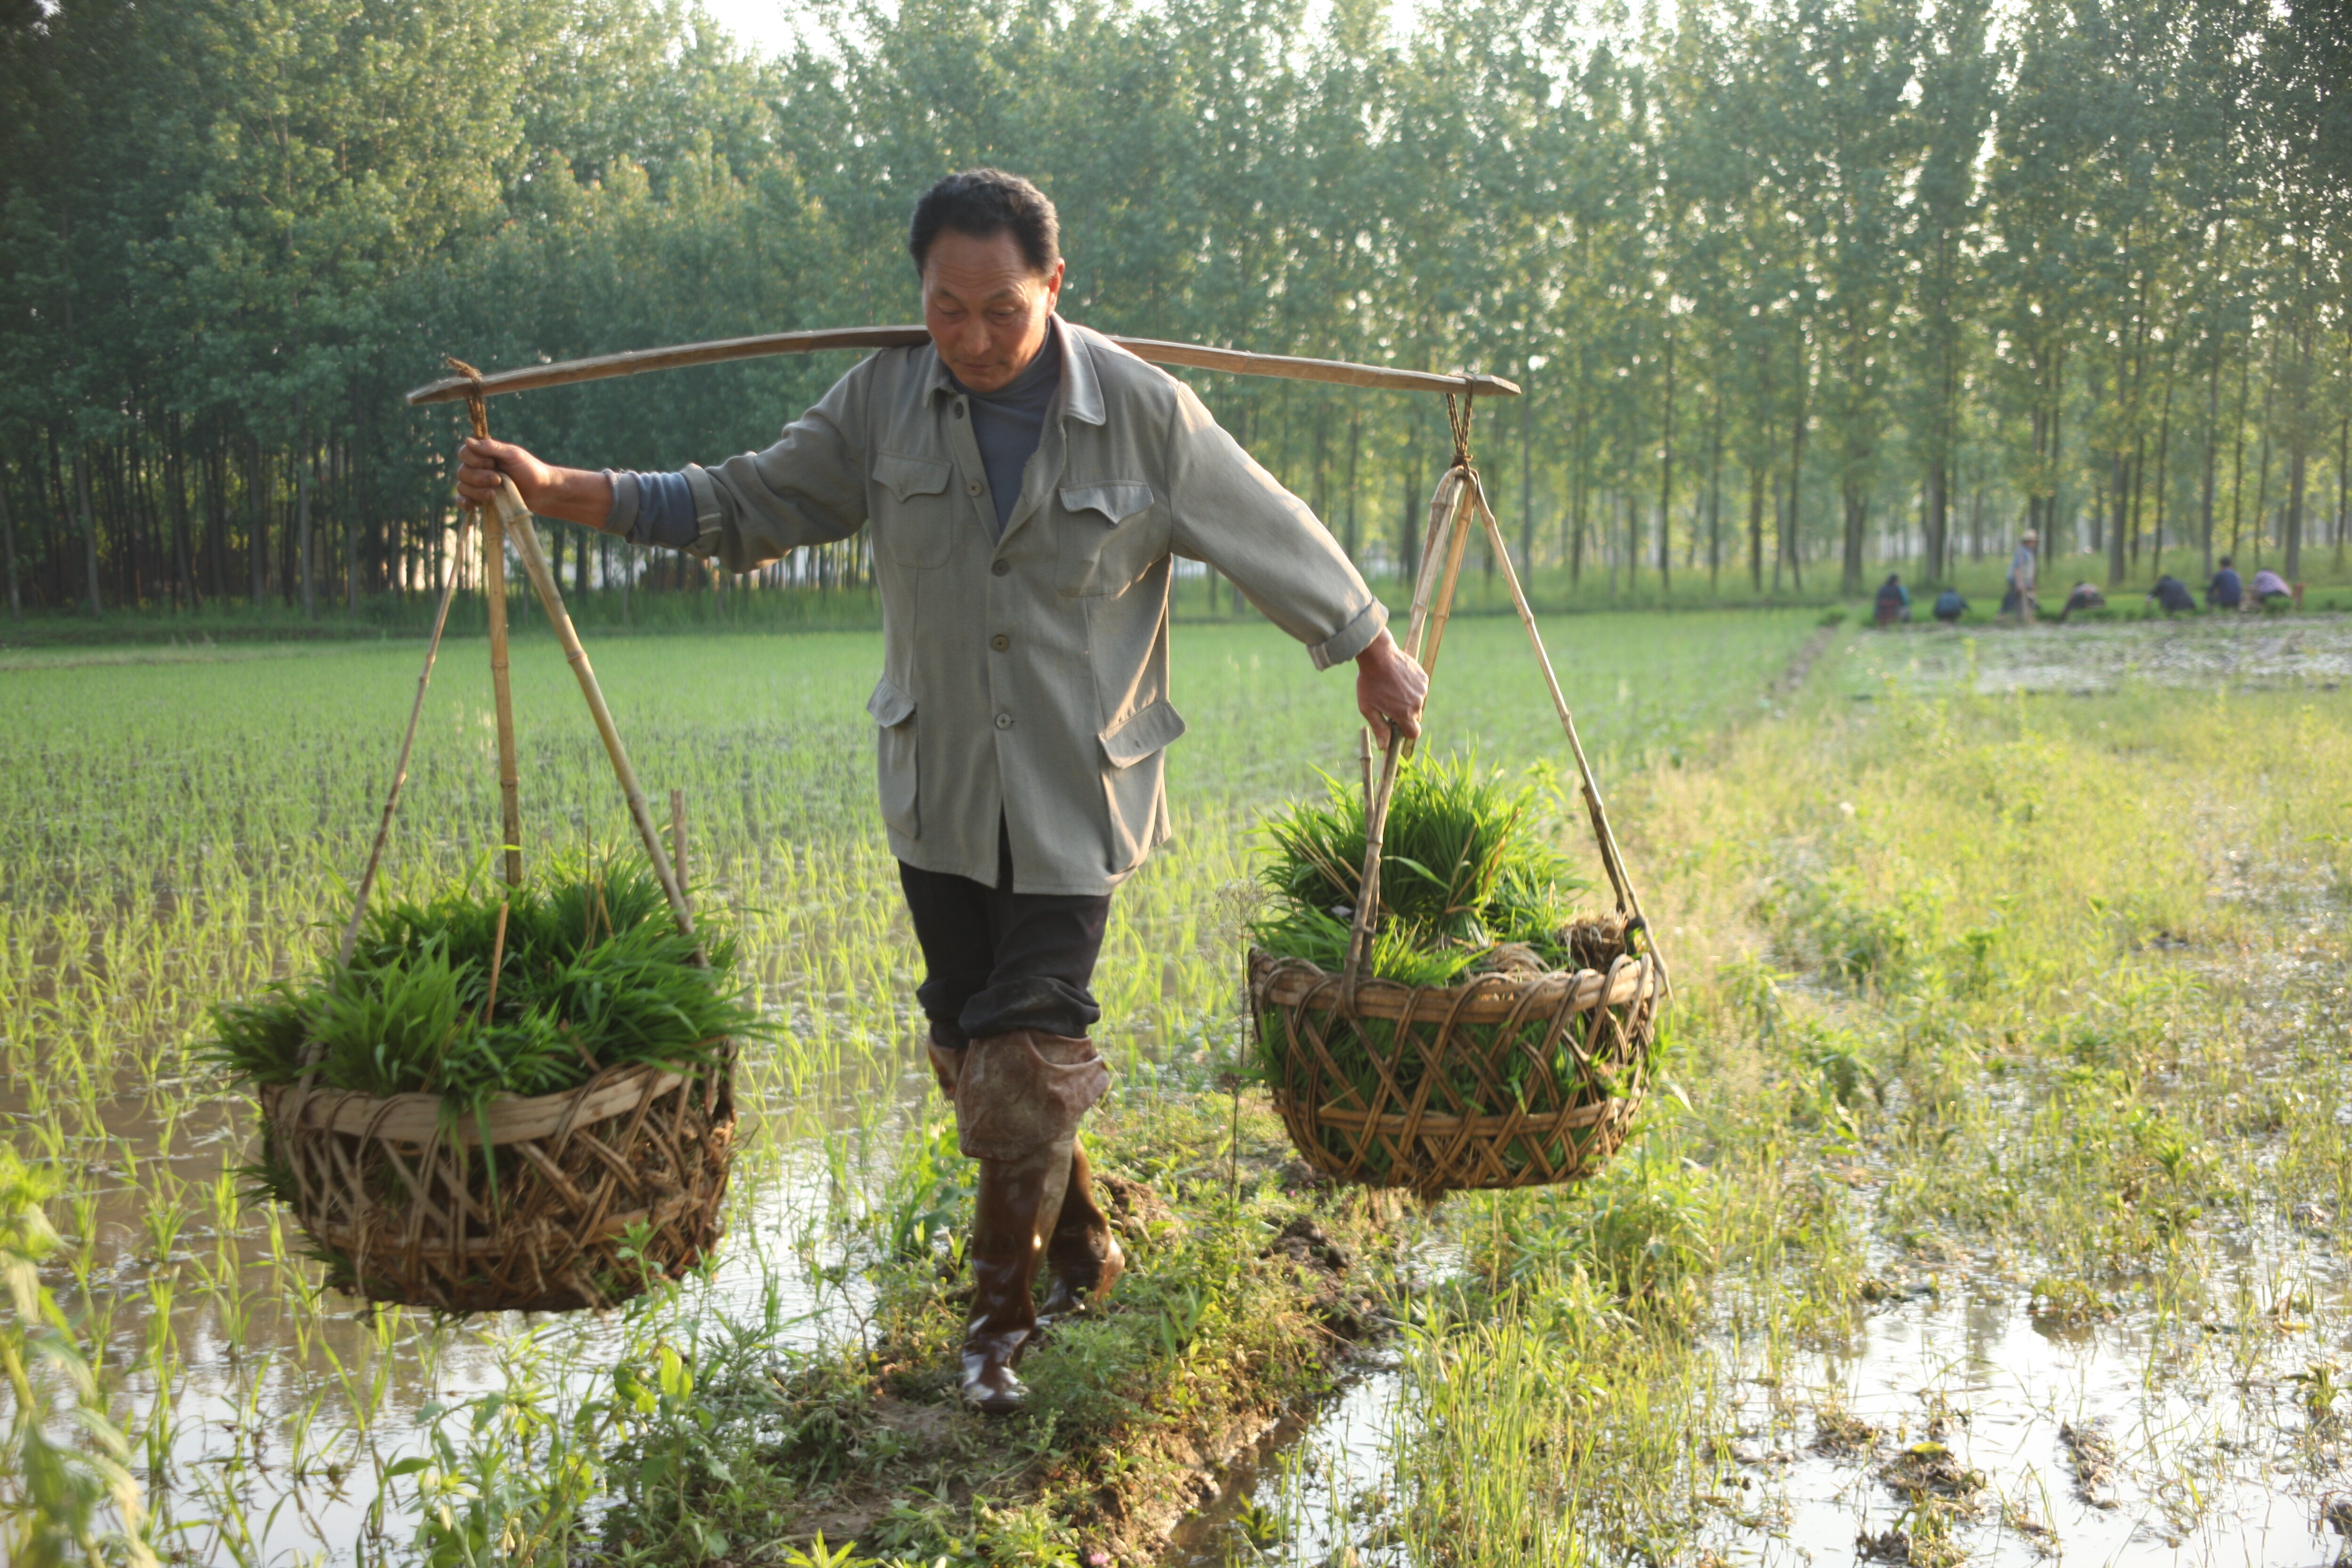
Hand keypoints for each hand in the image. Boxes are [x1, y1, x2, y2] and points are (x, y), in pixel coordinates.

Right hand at [455, 437, 552, 509]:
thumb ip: (492, 448)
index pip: (464, 453)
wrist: (542, 492)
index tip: (493, 464)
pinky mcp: (480, 500)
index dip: (474, 460)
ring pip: (463, 487)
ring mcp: (478, 485)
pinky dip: (464, 502)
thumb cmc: (530, 470)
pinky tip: (471, 505)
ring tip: (495, 495)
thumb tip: (468, 441)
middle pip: (462, 472)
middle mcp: (477, 468)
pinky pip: (462, 501)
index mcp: (484, 454)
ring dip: (477, 491)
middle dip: (479, 478)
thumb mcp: (513, 455)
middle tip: (498, 480)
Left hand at [1354, 630, 1427, 747]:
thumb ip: (1379, 728)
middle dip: (1405, 714)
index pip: (1414, 733)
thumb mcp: (1368, 708)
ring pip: (1417, 702)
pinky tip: (1399, 680)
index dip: (1406, 732)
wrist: (1378, 655)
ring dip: (1408, 700)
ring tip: (1393, 689)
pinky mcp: (1423, 678)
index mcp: (1404, 714)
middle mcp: (1416, 703)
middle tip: (1390, 703)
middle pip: (1415, 717)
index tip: (1397, 726)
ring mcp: (1422, 690)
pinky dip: (1412, 688)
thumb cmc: (1369, 683)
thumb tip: (1384, 746)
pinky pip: (1420, 689)